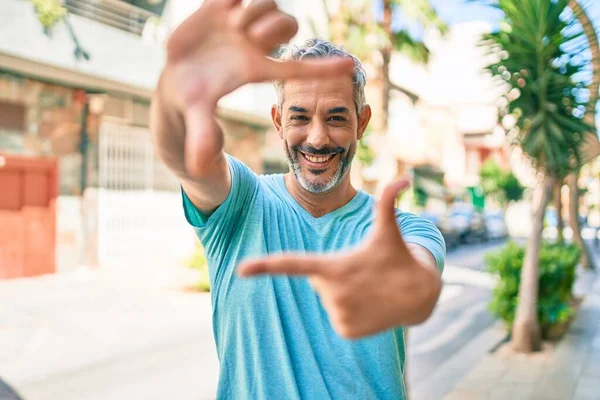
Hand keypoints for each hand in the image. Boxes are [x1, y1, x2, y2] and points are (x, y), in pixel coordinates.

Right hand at [160, 0, 354, 175]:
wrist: (175, 78)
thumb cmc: (192, 100)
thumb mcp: (197, 115)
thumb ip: (202, 136)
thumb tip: (200, 167)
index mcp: (256, 70)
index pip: (297, 69)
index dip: (323, 69)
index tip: (350, 67)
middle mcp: (254, 46)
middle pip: (287, 26)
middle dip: (273, 27)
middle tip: (248, 34)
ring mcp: (239, 24)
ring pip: (268, 3)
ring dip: (255, 9)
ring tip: (232, 22)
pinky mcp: (221, 8)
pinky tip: (225, 4)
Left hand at [239, 180, 441, 338]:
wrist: (422, 294)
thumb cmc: (398, 255)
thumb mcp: (389, 229)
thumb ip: (387, 201)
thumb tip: (404, 177)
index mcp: (333, 267)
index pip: (292, 265)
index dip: (265, 266)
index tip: (241, 270)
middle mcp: (331, 294)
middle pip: (317, 280)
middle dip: (333, 274)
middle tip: (361, 270)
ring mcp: (338, 315)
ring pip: (327, 298)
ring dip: (343, 292)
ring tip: (367, 287)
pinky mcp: (345, 331)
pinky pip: (337, 316)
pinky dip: (349, 310)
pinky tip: (369, 304)